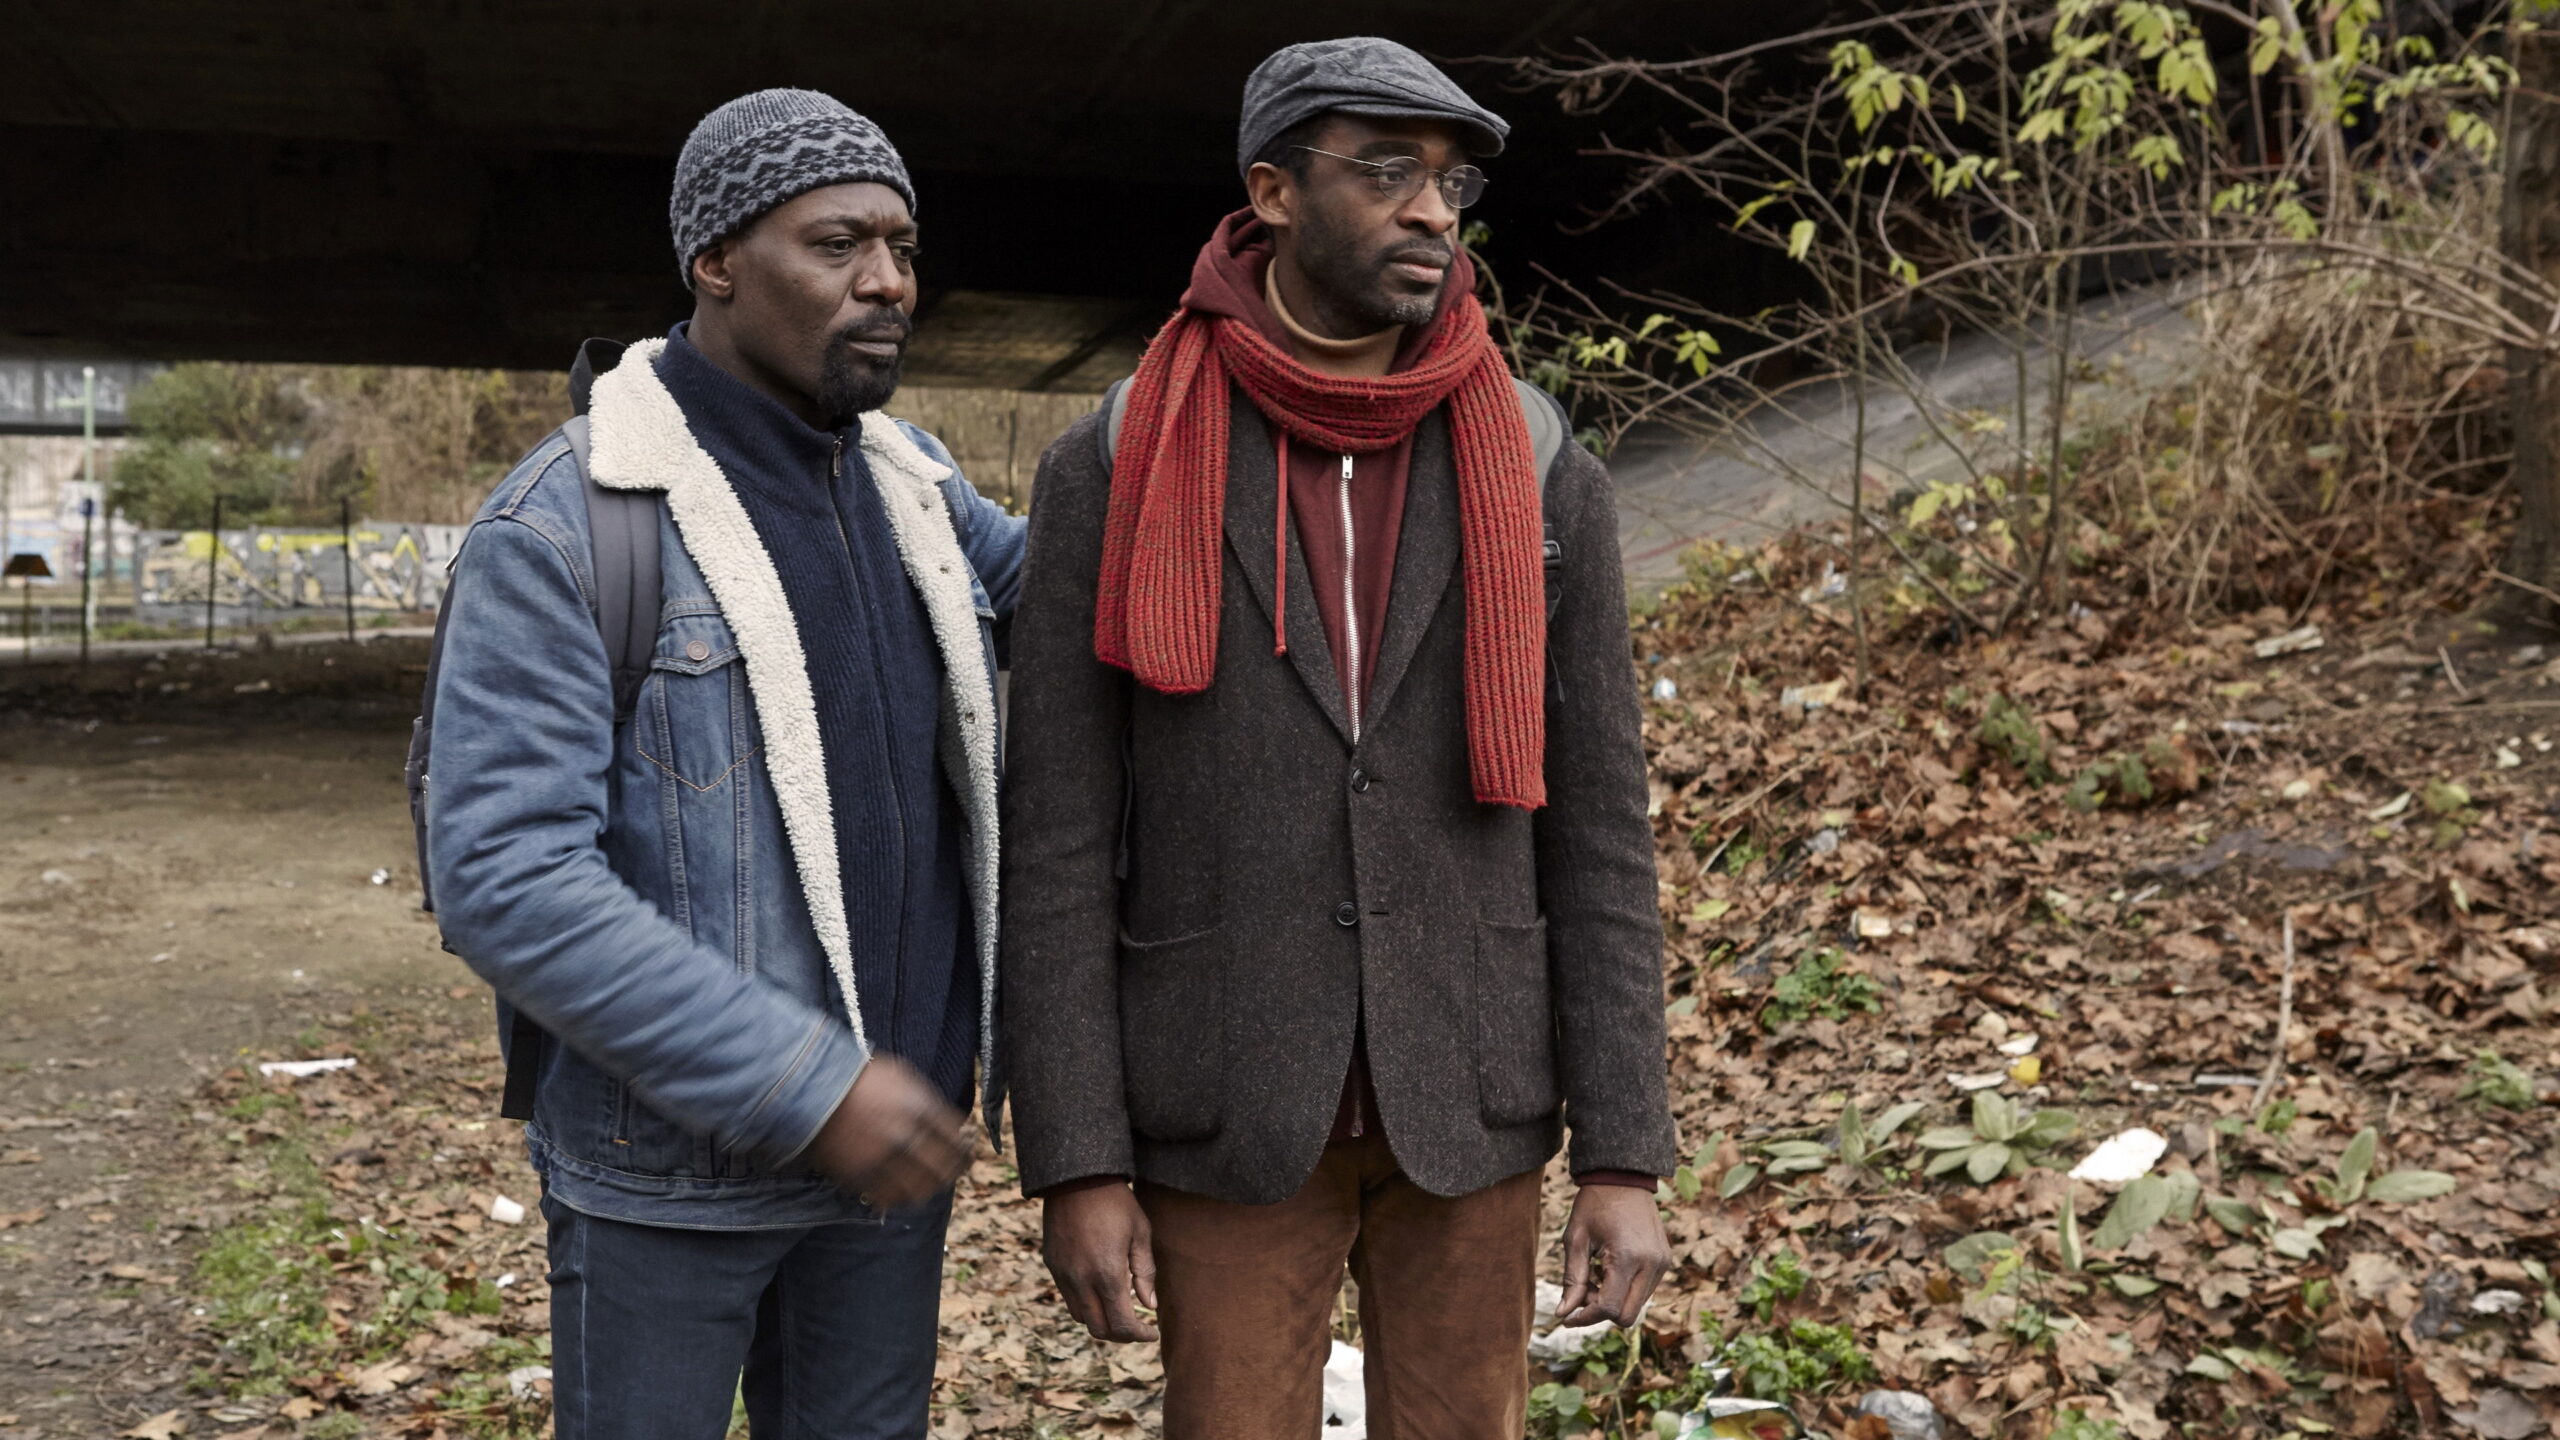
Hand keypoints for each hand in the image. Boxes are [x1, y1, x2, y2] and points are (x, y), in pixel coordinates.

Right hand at [803, 1056, 968, 1209]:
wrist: (814, 1087)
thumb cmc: (859, 1078)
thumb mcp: (902, 1077)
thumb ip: (928, 1101)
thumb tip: (951, 1122)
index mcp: (921, 1109)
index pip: (957, 1141)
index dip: (965, 1150)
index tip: (966, 1153)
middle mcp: (907, 1136)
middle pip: (944, 1169)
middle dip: (952, 1173)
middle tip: (952, 1174)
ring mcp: (883, 1159)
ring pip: (920, 1189)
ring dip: (928, 1189)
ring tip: (928, 1187)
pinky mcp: (860, 1176)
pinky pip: (889, 1198)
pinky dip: (898, 1198)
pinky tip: (900, 1194)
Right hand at [1042, 1183, 1158, 1341]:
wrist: (1076, 1178)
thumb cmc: (1116, 1203)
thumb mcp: (1140, 1234)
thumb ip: (1145, 1273)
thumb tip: (1150, 1305)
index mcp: (1107, 1274)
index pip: (1122, 1324)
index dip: (1139, 1335)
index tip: (1152, 1333)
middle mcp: (1081, 1280)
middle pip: (1099, 1329)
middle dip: (1120, 1334)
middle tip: (1137, 1327)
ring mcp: (1063, 1274)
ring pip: (1081, 1316)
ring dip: (1101, 1320)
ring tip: (1119, 1308)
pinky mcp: (1052, 1265)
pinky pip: (1068, 1297)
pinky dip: (1086, 1304)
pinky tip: (1100, 1290)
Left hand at [1554, 1184, 1670, 1327]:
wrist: (1624, 1178)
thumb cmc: (1594, 1205)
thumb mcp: (1575, 1240)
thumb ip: (1571, 1280)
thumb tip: (1563, 1314)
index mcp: (1628, 1257)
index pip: (1610, 1308)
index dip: (1585, 1318)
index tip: (1566, 1317)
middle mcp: (1651, 1264)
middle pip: (1627, 1316)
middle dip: (1600, 1312)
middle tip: (1581, 1292)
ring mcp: (1662, 1264)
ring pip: (1636, 1306)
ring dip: (1613, 1301)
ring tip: (1594, 1276)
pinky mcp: (1665, 1261)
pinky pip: (1644, 1291)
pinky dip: (1624, 1291)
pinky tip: (1608, 1270)